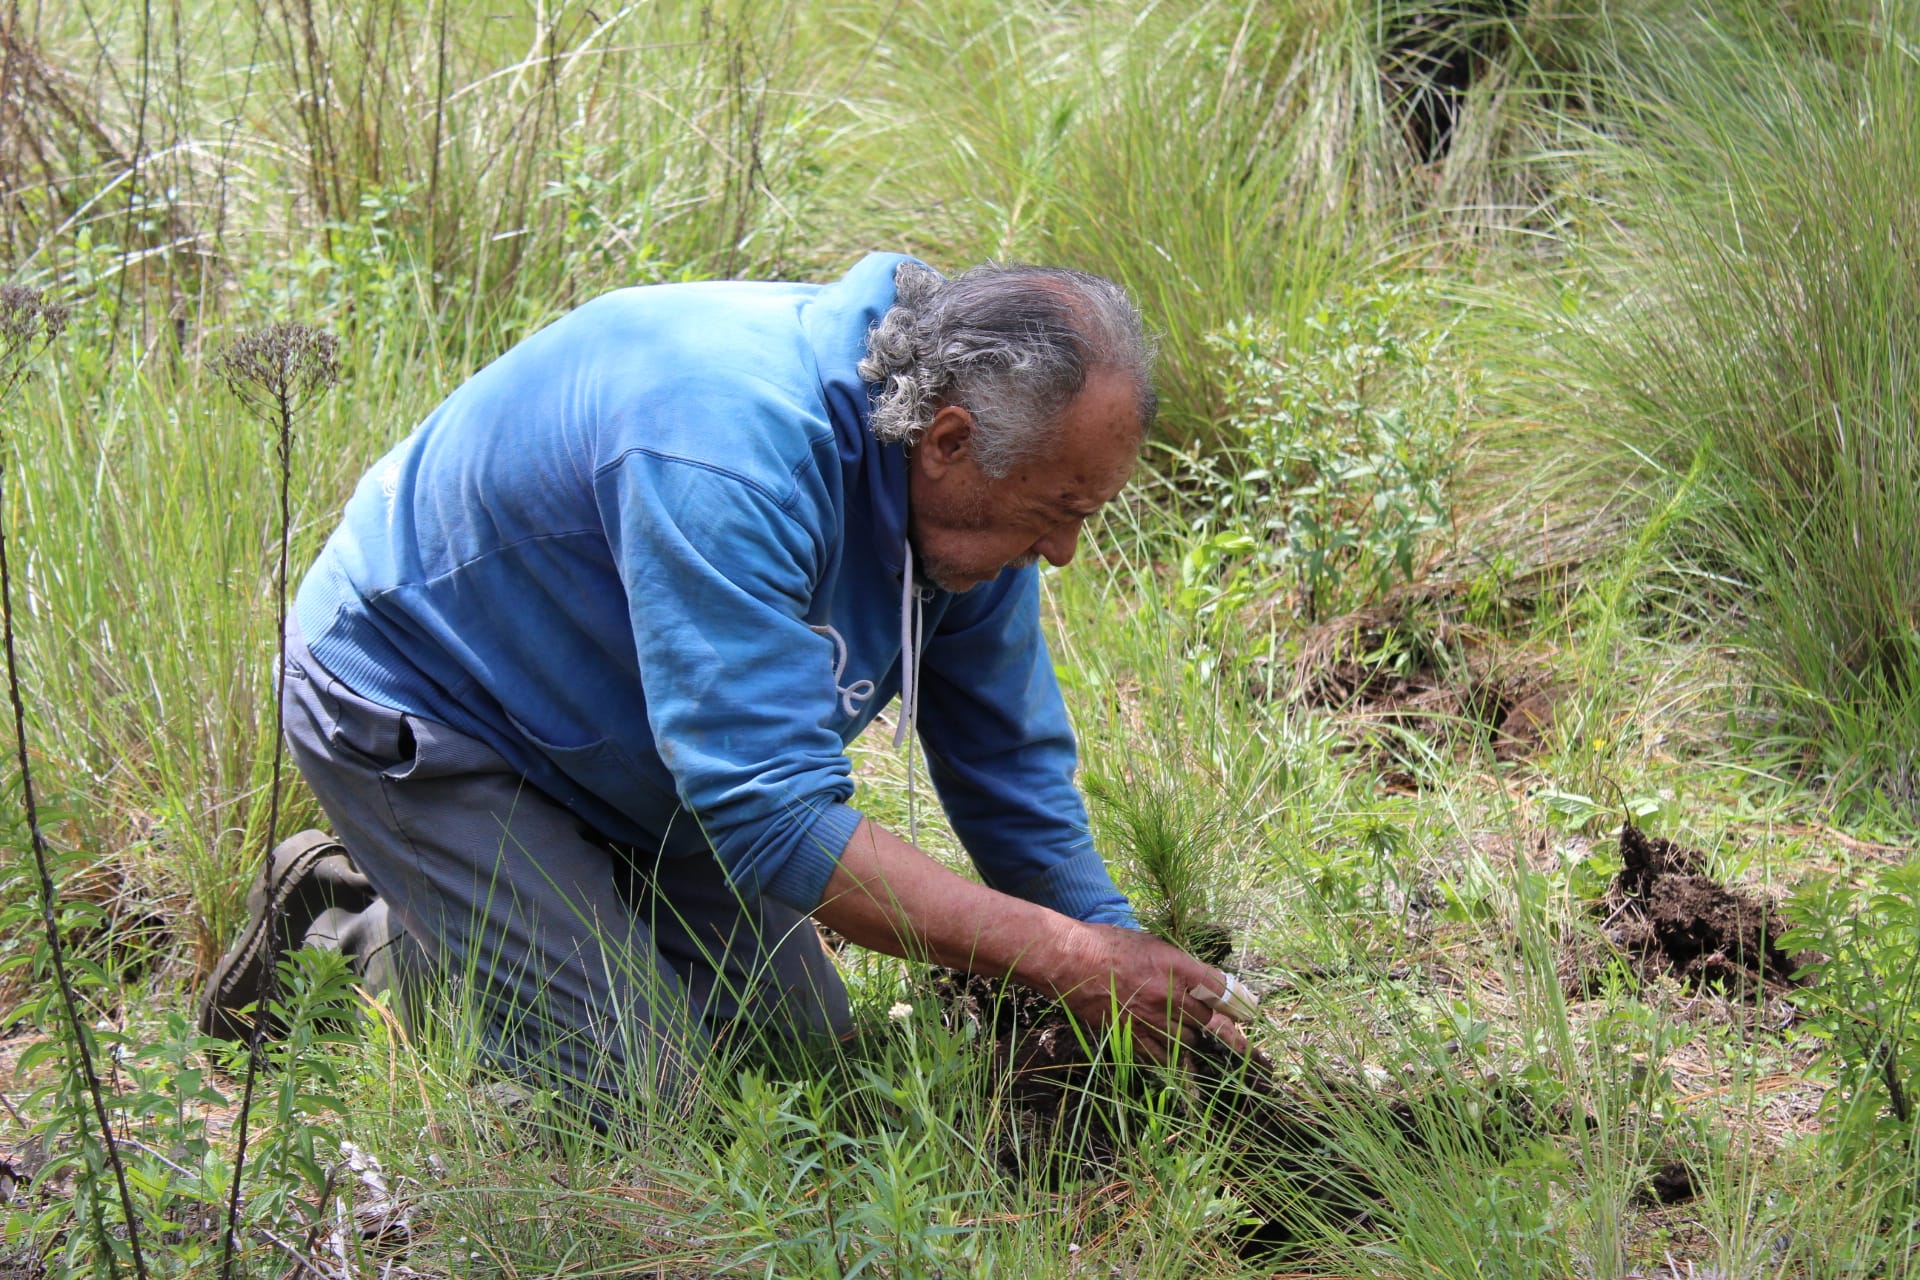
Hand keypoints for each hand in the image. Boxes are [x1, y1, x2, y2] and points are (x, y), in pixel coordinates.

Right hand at [1035, 922, 1250, 1059]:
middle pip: (1209, 1019)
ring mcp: (1150, 1019)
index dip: (1239, 1004)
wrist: (1070, 961)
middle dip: (1218, 1025)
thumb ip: (1180, 964)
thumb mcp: (1151, 943)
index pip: (1220, 989)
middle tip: (1231, 1035)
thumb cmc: (1108, 944)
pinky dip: (1177, 1065)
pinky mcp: (1132, 1037)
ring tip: (1197, 1040)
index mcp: (1176, 966)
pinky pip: (1163, 1058)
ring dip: (1195, 1039)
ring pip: (1189, 1040)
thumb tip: (1205, 982)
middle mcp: (1168, 995)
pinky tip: (1188, 1078)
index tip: (1250, 1013)